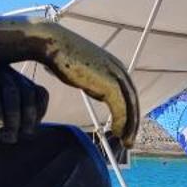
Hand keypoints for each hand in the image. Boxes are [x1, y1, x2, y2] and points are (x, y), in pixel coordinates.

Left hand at [0, 65, 47, 142]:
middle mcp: (2, 77)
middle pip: (12, 95)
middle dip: (13, 119)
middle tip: (10, 138)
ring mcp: (20, 79)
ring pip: (29, 95)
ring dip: (29, 117)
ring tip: (25, 133)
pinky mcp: (32, 84)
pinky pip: (42, 94)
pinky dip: (41, 109)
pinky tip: (34, 122)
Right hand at [26, 23, 138, 145]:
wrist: (53, 44)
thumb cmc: (62, 57)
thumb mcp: (85, 71)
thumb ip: (95, 81)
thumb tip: (97, 91)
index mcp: (114, 65)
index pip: (128, 92)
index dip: (129, 111)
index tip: (125, 127)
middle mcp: (118, 69)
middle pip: (132, 100)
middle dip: (133, 122)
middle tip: (130, 140)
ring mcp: (115, 75)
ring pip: (130, 106)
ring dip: (130, 126)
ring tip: (126, 141)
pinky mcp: (108, 84)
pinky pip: (121, 108)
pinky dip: (121, 122)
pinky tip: (117, 133)